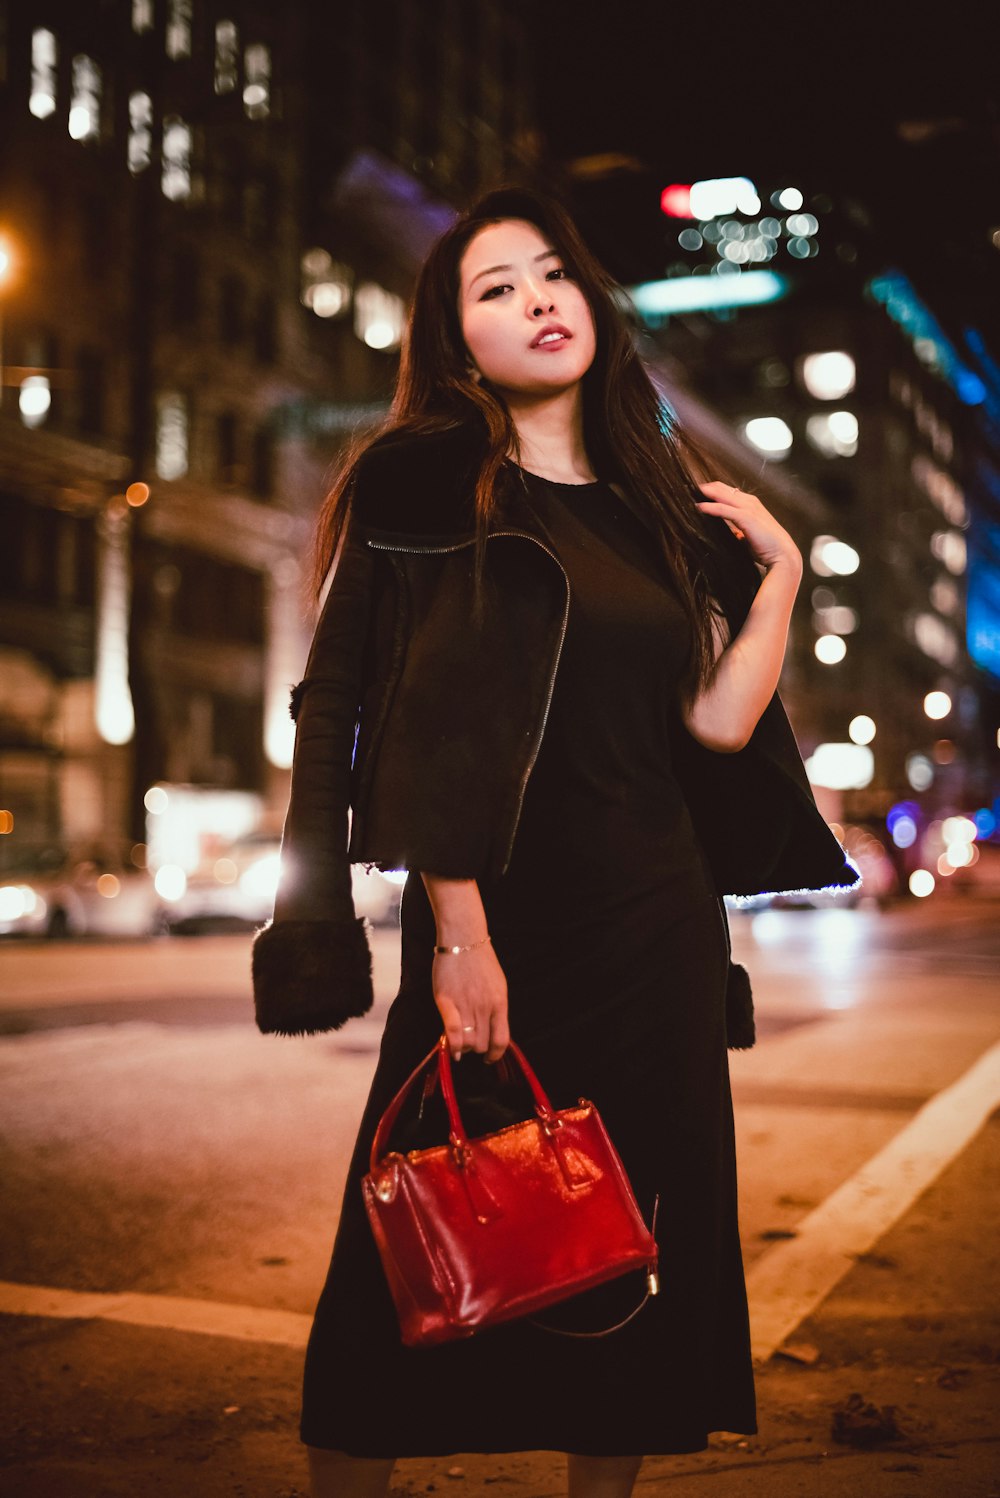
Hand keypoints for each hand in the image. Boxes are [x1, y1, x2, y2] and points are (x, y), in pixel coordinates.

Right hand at [432, 943, 509, 1063]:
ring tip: (459, 1041)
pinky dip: (451, 1044)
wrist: (462, 937)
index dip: (494, 1055)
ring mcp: (465, 1003)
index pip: (501, 1040)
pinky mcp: (446, 1000)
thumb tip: (492, 1032)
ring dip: (462, 1047)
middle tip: (469, 1043)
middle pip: (482, 1045)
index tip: (488, 1059)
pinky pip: (452, 1031)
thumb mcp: (497, 985)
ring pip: (467, 1042)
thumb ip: (495, 1009)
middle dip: (475, 1049)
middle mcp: (484, 1006)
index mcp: (500, 1003)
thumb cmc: (480, 961)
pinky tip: (450, 1048)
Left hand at [695, 482, 801, 573]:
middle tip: (687, 488)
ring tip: (688, 492)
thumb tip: (728, 533)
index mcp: (751, 505)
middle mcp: (750, 502)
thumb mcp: (748, 536)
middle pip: (723, 488)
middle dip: (706, 488)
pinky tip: (698, 507)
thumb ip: (737, 531)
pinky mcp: (746, 517)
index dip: (713, 491)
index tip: (697, 492)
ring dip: (706, 493)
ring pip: (723, 494)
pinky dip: (710, 507)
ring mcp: (749, 508)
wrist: (783, 556)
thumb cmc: (767, 548)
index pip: (728, 492)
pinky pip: (723, 509)